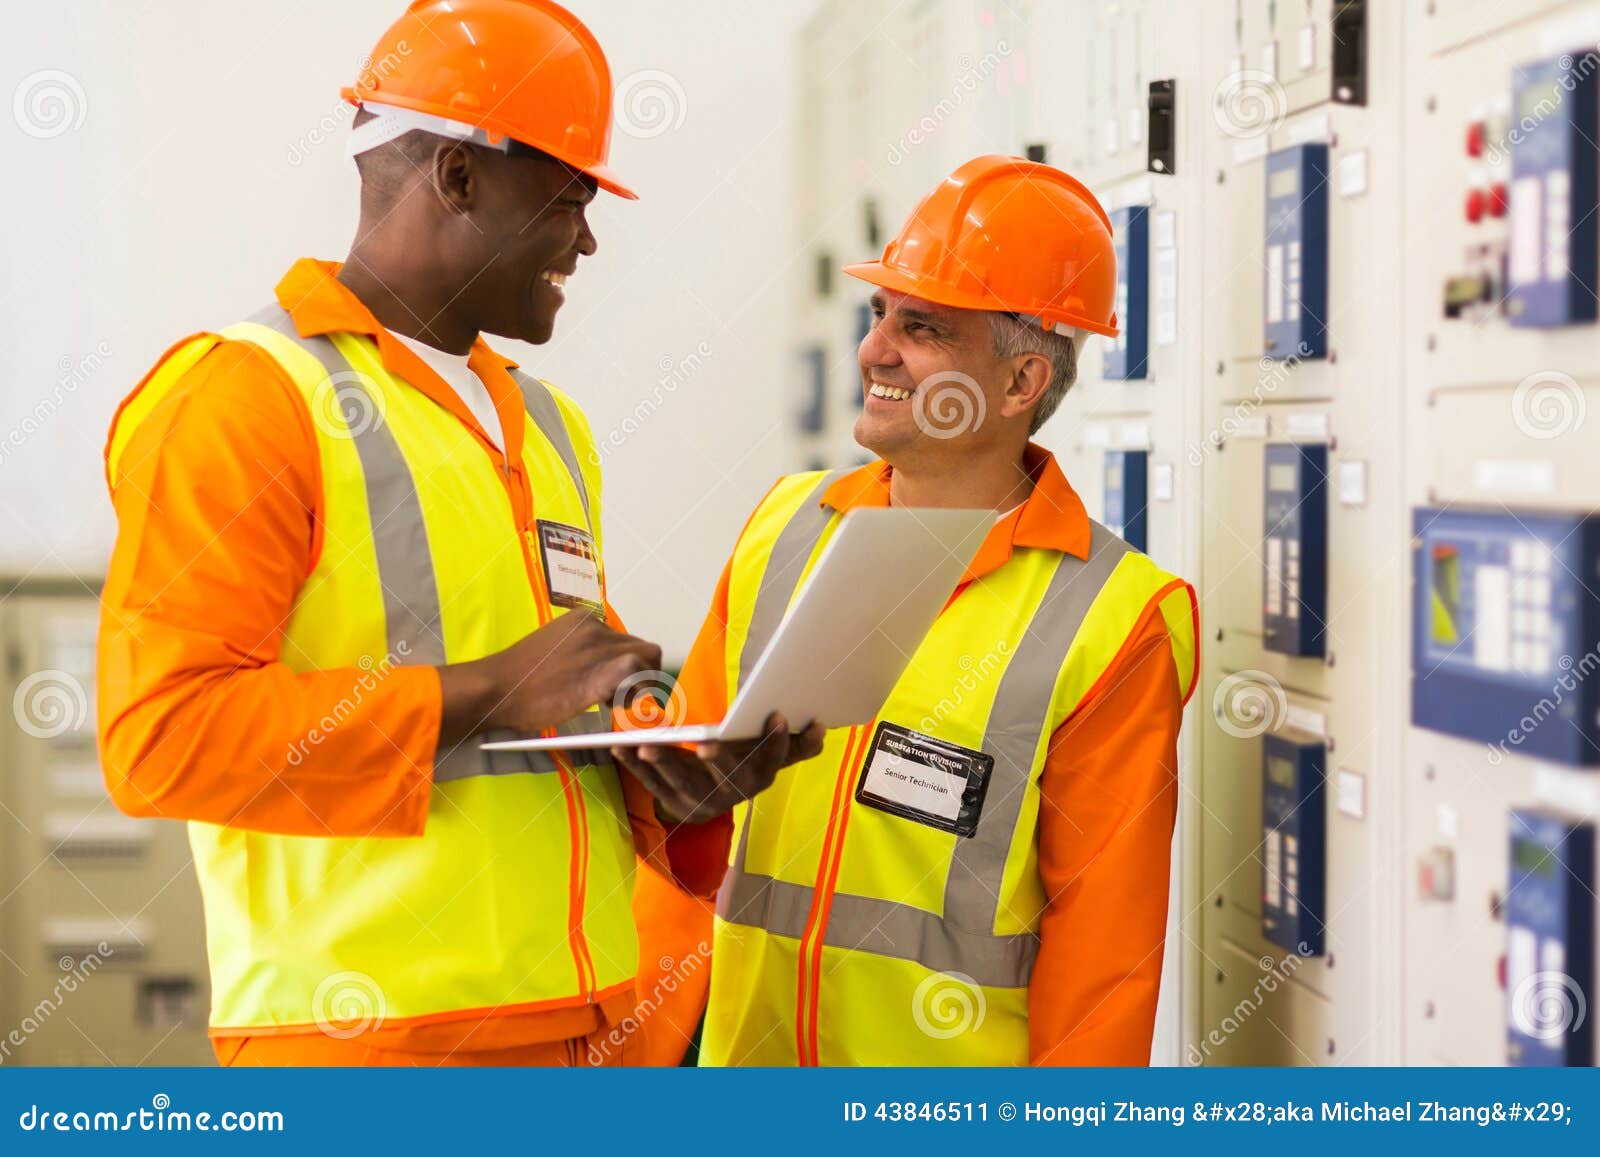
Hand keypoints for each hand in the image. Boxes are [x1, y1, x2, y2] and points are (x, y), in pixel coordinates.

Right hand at [437, 612, 662, 741]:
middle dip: (640, 675)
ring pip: (647, 659)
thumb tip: (602, 669)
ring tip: (611, 702)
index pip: (626, 639)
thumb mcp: (554, 650)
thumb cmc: (519, 678)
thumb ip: (580, 652)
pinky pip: (637, 675)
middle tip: (616, 697)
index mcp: (584, 620)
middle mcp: (596, 627)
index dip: (625, 665)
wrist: (497, 688)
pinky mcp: (600, 672)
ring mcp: (599, 647)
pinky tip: (609, 705)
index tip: (610, 685)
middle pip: (643, 648)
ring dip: (639, 684)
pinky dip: (633, 692)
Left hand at [611, 712, 826, 823]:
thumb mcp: (772, 754)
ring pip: (683, 784)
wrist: (711, 797)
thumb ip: (797, 744)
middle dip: (719, 760)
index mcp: (758, 778)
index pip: (771, 763)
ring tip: (649, 745)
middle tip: (706, 744)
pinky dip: (635, 767)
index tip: (777, 715)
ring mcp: (699, 801)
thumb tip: (820, 727)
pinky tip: (620, 747)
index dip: (776, 743)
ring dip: (666, 764)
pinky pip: (651, 785)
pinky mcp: (670, 801)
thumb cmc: (744, 762)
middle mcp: (731, 795)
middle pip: (728, 779)